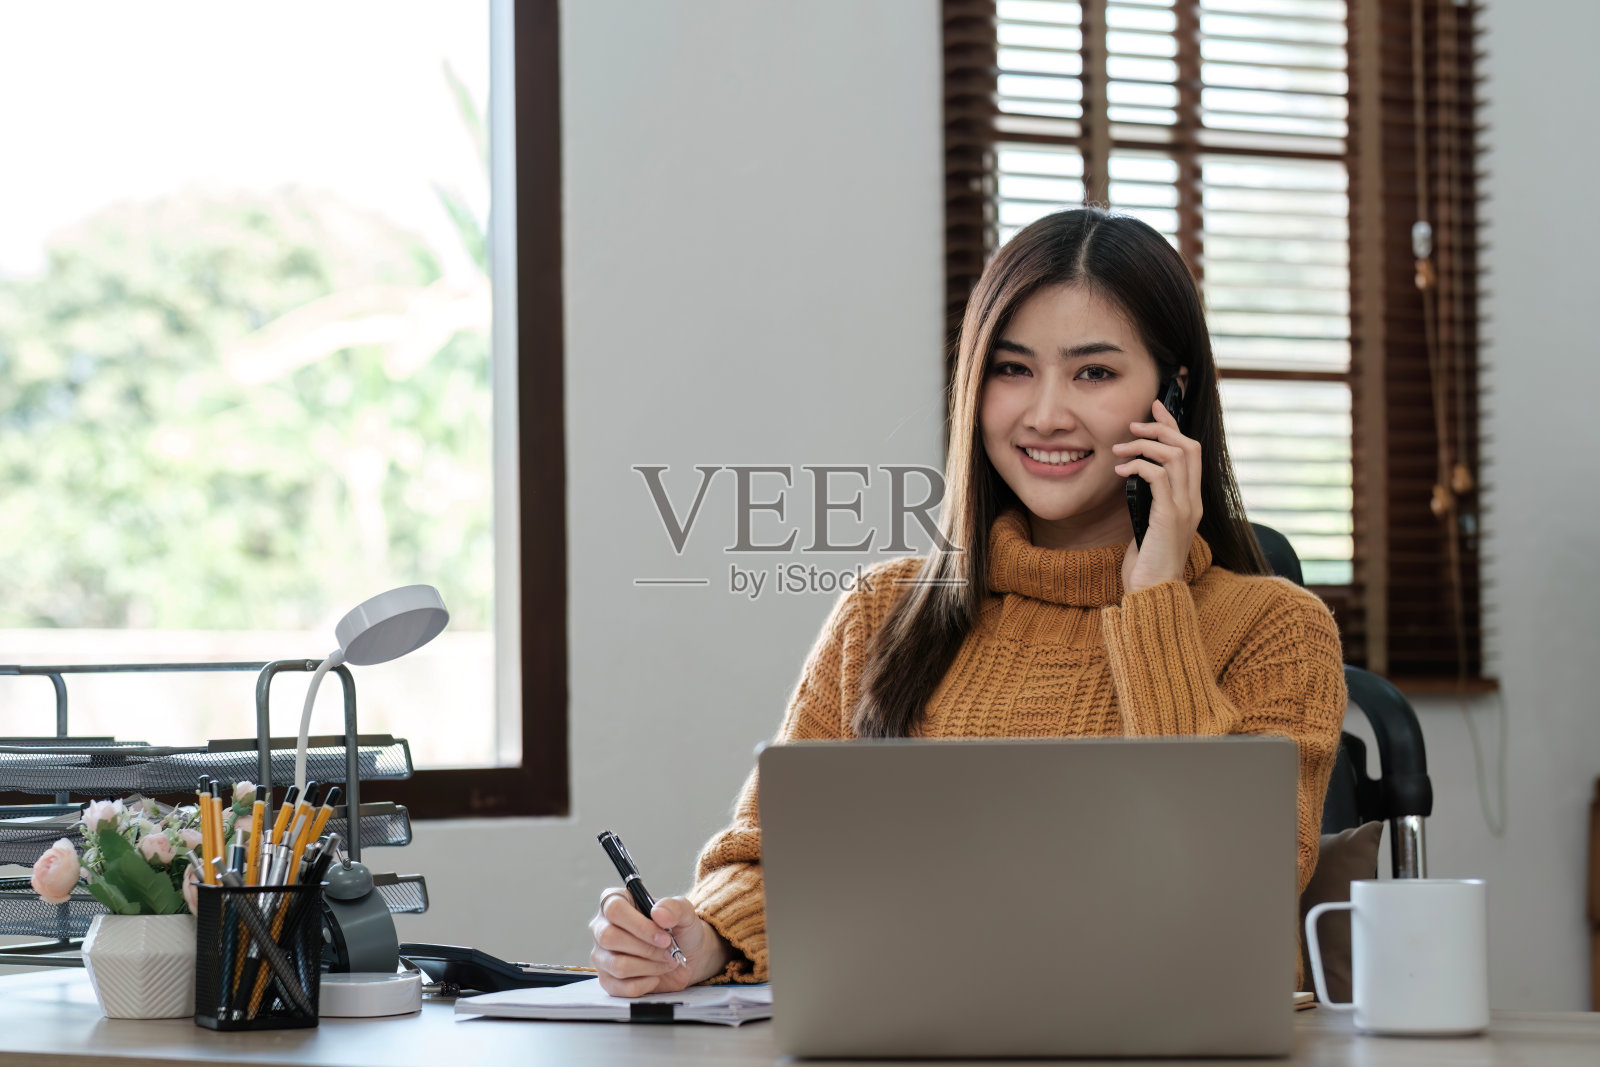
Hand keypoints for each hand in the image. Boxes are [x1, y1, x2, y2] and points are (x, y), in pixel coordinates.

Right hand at [589, 889, 732, 996]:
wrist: (687, 956)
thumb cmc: (679, 929)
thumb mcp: (684, 912)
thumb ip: (674, 907)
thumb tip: (658, 913)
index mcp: (615, 901)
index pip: (614, 909)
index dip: (639, 925)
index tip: (664, 937)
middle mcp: (602, 927)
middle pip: (609, 937)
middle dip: (646, 948)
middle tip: (668, 950)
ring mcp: (602, 955)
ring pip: (617, 965)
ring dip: (649, 966)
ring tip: (666, 961)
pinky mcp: (608, 980)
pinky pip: (622, 987)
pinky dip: (646, 983)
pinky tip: (655, 975)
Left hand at [1113, 397, 1202, 593]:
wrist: (1153, 594)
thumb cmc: (1146, 566)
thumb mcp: (1148, 527)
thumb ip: (1149, 503)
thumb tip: (1135, 480)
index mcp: (1190, 502)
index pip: (1191, 453)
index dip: (1174, 426)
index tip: (1156, 406)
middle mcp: (1193, 502)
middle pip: (1189, 447)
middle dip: (1161, 428)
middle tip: (1133, 423)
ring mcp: (1185, 509)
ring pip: (1176, 456)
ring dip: (1145, 445)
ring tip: (1119, 449)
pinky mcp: (1170, 517)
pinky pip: (1160, 476)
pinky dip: (1139, 467)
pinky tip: (1120, 472)